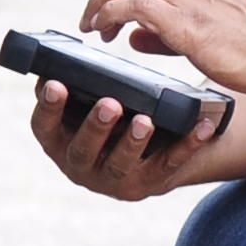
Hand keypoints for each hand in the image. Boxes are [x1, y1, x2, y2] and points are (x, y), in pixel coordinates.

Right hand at [27, 80, 232, 201]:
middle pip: (83, 151)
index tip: (55, 84)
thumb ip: (73, 87)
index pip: (44, 126)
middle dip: (95, 127)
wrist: (143, 154)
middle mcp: (80, 167)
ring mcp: (114, 181)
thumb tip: (57, 60)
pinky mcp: (149, 184)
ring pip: (121, 165)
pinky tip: (201, 126)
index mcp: (59, 142)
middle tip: (109, 103)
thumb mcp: (83, 106)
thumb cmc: (106, 119)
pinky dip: (186, 146)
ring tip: (145, 120)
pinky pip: (168, 165)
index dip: (48, 107)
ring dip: (133, 142)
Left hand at [78, 0, 245, 97]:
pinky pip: (137, 5)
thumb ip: (164, 35)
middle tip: (91, 22)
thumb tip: (131, 36)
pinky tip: (108, 34)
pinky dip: (112, 16)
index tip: (105, 15)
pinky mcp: (187, 21)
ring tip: (92, 29)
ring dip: (100, 3)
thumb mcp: (204, 36)